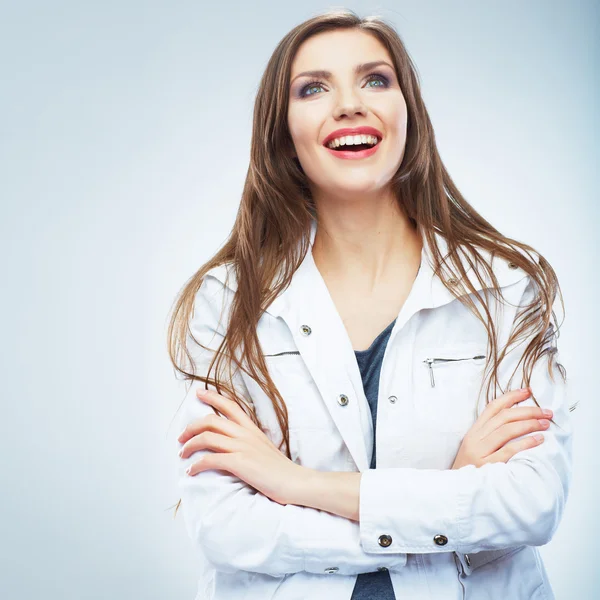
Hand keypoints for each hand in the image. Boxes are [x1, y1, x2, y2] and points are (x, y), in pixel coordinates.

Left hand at [177, 387, 305, 505]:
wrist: (295, 482)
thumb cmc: (281, 470)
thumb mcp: (265, 448)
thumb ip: (250, 442)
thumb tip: (235, 445)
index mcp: (252, 429)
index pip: (230, 406)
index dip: (212, 397)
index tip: (199, 393)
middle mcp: (246, 434)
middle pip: (211, 420)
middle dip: (191, 427)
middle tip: (181, 437)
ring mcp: (242, 447)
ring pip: (207, 437)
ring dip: (189, 445)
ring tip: (182, 454)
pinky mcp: (239, 463)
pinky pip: (210, 459)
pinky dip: (196, 465)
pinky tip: (191, 471)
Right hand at [451, 387, 552, 468]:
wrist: (455, 492)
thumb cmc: (470, 470)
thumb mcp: (475, 448)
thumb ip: (490, 435)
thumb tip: (517, 421)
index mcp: (474, 432)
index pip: (492, 407)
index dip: (511, 397)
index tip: (528, 391)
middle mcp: (475, 438)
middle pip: (503, 417)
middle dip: (527, 411)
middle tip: (546, 411)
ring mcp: (480, 452)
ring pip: (506, 430)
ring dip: (529, 424)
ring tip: (545, 423)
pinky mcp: (487, 466)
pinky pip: (509, 450)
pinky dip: (525, 443)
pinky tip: (539, 440)